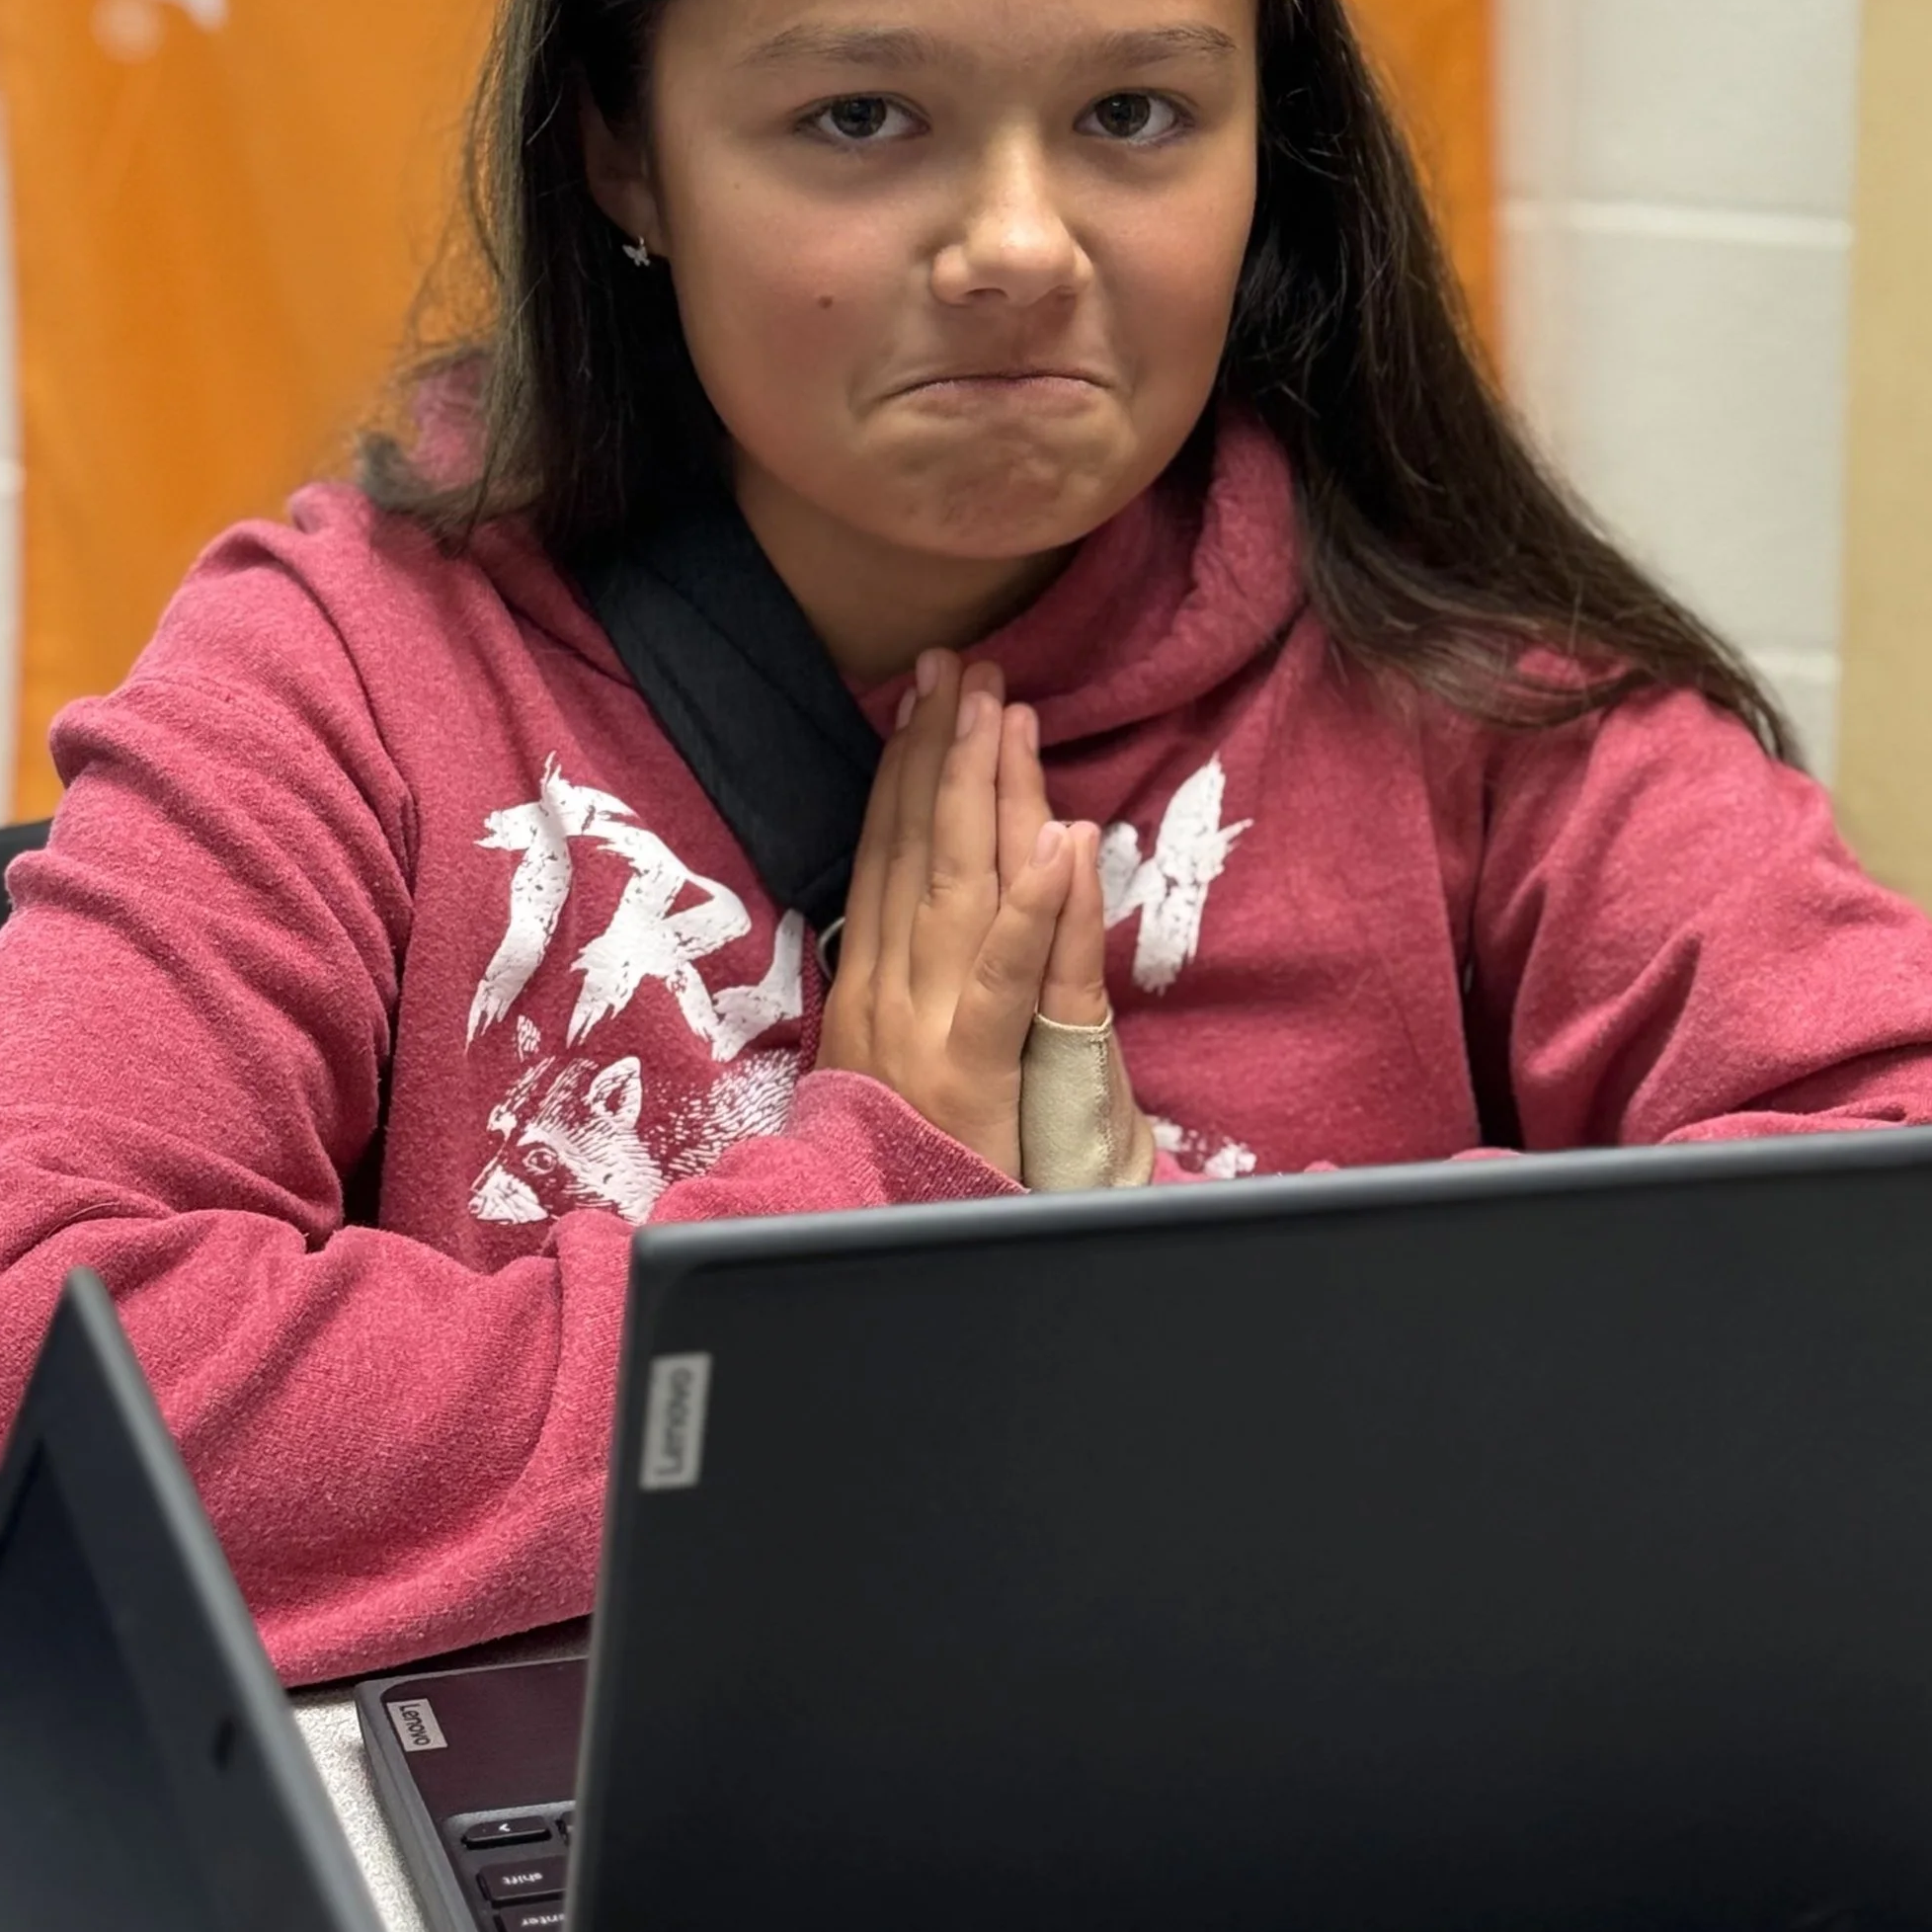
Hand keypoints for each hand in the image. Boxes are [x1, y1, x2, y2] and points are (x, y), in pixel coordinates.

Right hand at [819, 652, 1103, 1176]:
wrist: (893, 1264)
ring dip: (979, 793)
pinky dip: (1034, 906)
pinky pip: (1008, 978)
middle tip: (961, 667)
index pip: (884, 855)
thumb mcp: (895, 1071)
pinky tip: (1060, 841)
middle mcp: (888, 995)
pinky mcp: (973, 1076)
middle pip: (914, 852)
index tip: (925, 697)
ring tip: (1001, 712)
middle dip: (938, 751)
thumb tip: (906, 913)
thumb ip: (905, 993)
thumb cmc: (912, 1170)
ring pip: (955, 889)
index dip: (904, 770)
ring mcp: (925, 1032)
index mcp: (871, 989)